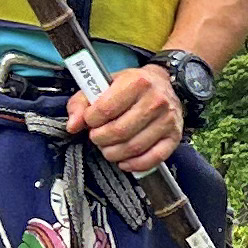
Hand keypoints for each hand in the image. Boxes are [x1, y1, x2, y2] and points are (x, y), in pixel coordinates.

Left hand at [68, 64, 185, 174]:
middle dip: (100, 139)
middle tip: (97, 137)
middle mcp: (155, 100)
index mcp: (137, 82)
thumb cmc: (131, 85)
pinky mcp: (174, 136)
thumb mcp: (103, 84)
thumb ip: (82, 103)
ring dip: (113, 153)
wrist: (163, 84)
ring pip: (133, 148)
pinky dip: (134, 165)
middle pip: (119, 132)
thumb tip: (73, 125)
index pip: (104, 110)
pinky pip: (153, 159)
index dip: (90, 120)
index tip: (90, 121)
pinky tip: (124, 161)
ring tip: (108, 148)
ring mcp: (167, 120)